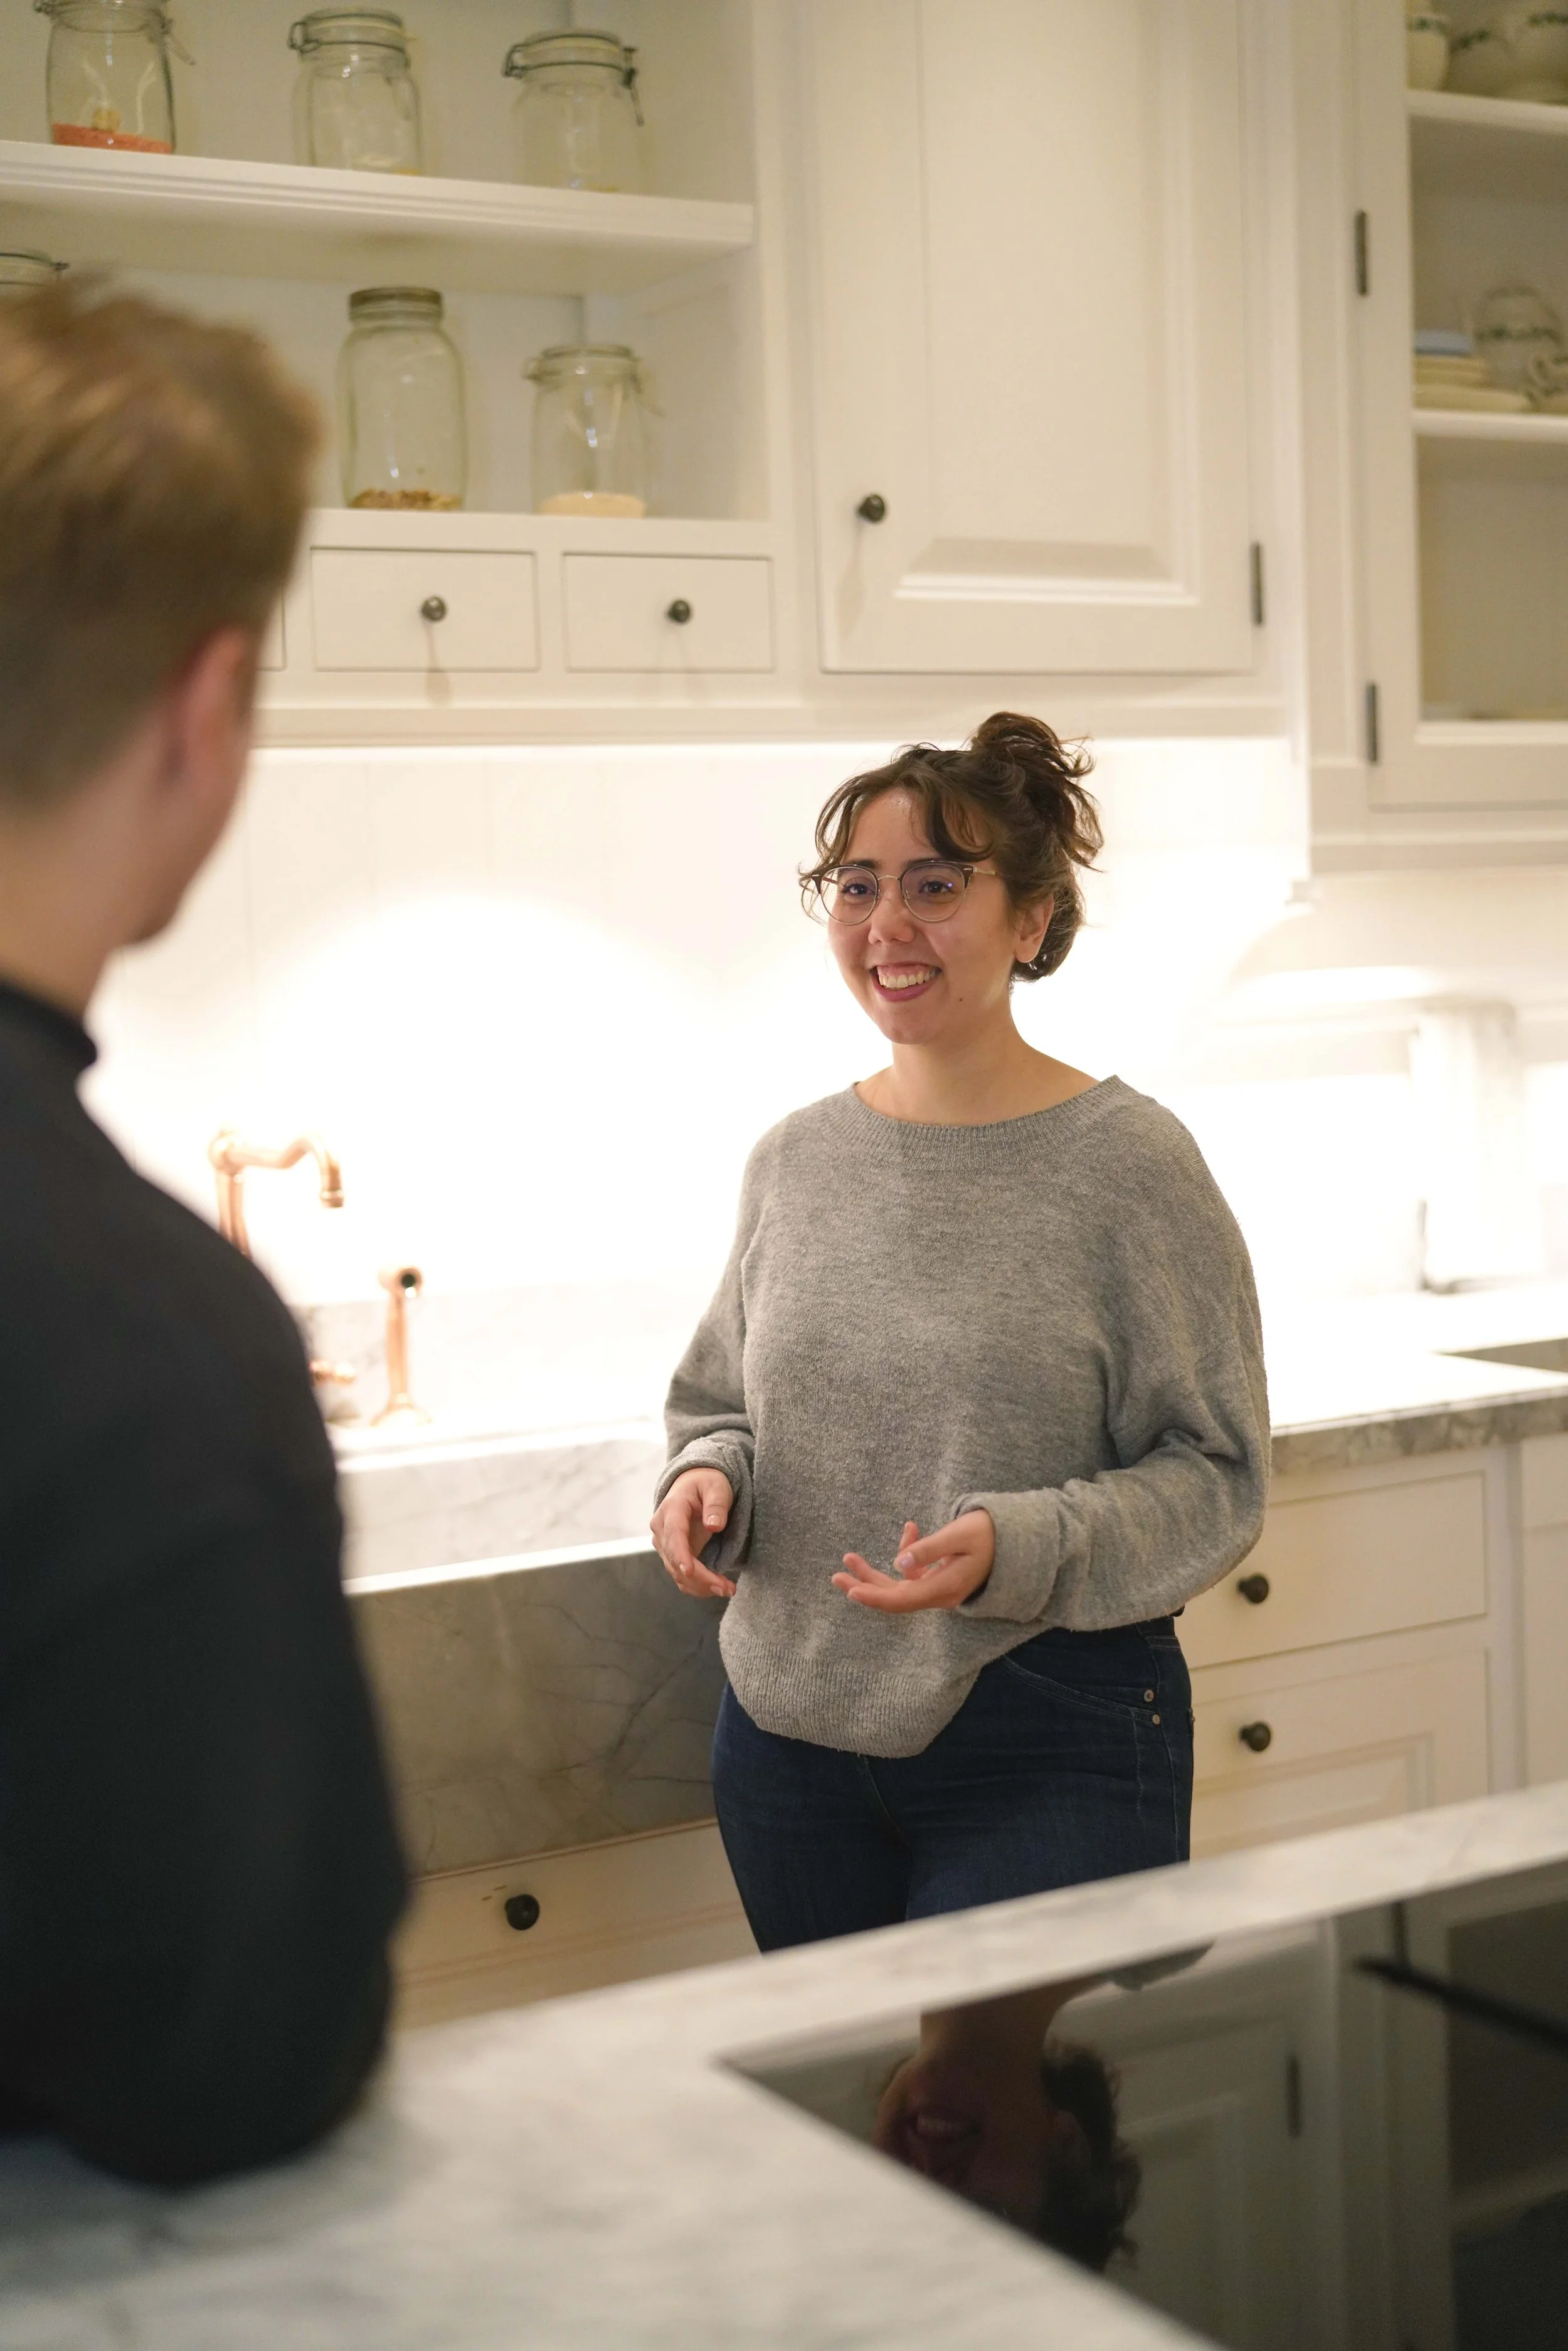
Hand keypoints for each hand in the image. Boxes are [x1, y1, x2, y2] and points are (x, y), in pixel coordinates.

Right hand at [650, 1468, 736, 1599]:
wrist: (693, 1485)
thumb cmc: (706, 1484)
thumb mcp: (716, 1487)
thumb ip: (716, 1504)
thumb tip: (713, 1526)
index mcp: (672, 1509)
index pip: (673, 1535)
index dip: (680, 1555)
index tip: (689, 1571)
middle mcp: (662, 1528)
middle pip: (675, 1559)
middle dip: (700, 1578)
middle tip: (726, 1588)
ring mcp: (665, 1544)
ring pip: (677, 1572)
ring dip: (700, 1586)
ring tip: (727, 1589)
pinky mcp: (672, 1554)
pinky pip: (680, 1575)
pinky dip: (697, 1585)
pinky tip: (716, 1587)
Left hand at [832, 1511, 995, 1613]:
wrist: (1017, 1539)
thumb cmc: (988, 1533)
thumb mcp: (959, 1536)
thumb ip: (930, 1549)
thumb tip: (899, 1562)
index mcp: (943, 1589)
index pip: (901, 1599)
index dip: (874, 1596)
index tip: (851, 1590)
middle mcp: (939, 1594)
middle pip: (894, 1597)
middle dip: (865, 1586)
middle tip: (835, 1577)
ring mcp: (940, 1588)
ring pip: (900, 1585)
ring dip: (876, 1572)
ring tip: (850, 1558)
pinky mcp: (941, 1578)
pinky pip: (916, 1571)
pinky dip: (908, 1552)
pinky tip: (911, 1528)